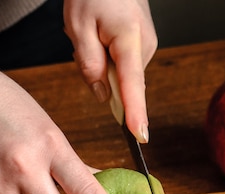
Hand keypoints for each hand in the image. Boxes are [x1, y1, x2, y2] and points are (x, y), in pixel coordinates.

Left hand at [64, 0, 157, 142]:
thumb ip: (89, 64)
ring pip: (120, 74)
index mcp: (129, 39)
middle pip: (122, 82)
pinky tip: (100, 35)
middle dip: (99, 74)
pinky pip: (123, 64)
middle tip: (82, 44)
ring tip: (92, 33)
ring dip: (101, 63)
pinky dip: (108, 57)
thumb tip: (102, 95)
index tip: (140, 136)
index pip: (133, 85)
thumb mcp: (78, 26)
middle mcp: (145, 46)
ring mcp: (147, 45)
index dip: (135, 112)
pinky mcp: (143, 45)